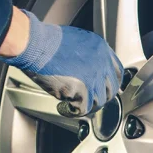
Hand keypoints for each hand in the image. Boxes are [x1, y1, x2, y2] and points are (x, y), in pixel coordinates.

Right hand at [2, 10, 122, 115]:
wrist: (35, 45)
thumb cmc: (48, 42)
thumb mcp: (78, 42)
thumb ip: (90, 56)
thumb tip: (92, 72)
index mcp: (102, 49)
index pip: (117, 73)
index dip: (110, 84)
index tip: (103, 90)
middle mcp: (101, 63)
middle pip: (110, 90)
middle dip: (98, 98)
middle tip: (86, 101)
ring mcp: (93, 77)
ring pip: (98, 101)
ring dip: (86, 105)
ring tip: (73, 104)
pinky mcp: (82, 89)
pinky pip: (84, 108)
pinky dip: (74, 111)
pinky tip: (65, 107)